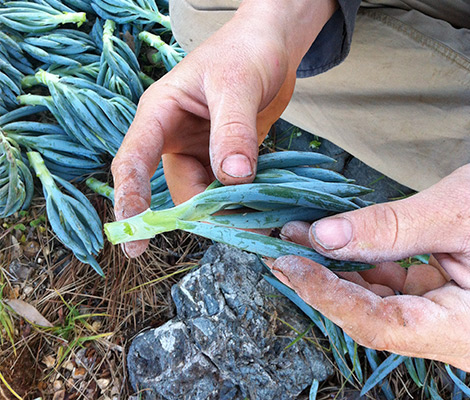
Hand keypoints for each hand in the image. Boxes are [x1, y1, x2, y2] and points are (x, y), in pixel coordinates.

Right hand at [111, 0, 337, 256]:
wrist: (270, 46)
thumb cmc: (244, 51)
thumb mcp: (237, 85)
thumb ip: (233, 130)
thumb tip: (233, 180)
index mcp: (160, 114)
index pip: (133, 160)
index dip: (130, 199)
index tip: (134, 239)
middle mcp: (175, 138)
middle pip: (180, 187)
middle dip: (204, 211)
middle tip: (239, 228)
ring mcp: (200, 150)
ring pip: (206, 193)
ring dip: (229, 209)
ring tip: (259, 219)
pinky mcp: (224, 158)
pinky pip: (229, 188)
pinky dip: (244, 200)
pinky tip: (264, 205)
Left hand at [270, 163, 469, 371]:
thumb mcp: (460, 214)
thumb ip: (391, 229)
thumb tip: (324, 236)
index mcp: (465, 330)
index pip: (379, 324)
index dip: (327, 295)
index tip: (287, 265)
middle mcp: (451, 333)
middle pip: (370, 316)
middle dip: (321, 282)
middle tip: (280, 251)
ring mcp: (445, 317)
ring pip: (378, 301)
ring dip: (337, 270)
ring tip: (299, 242)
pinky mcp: (442, 297)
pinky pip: (393, 287)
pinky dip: (363, 264)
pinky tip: (336, 243)